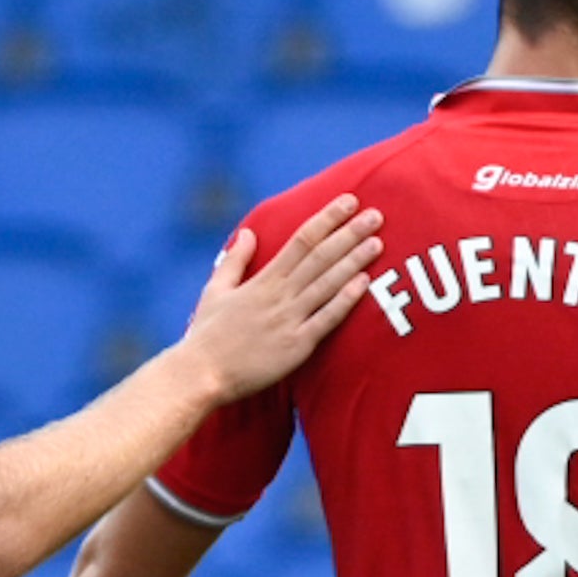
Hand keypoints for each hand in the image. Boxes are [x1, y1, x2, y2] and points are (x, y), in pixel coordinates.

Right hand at [171, 194, 384, 401]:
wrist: (200, 374)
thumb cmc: (206, 336)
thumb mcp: (215, 291)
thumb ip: (235, 261)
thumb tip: (247, 233)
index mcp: (263, 281)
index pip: (301, 241)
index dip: (327, 219)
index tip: (349, 202)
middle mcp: (279, 296)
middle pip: (320, 257)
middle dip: (349, 234)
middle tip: (376, 215)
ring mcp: (288, 320)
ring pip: (326, 284)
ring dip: (353, 261)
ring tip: (377, 243)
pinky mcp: (295, 347)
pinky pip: (324, 320)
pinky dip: (344, 301)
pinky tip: (363, 284)